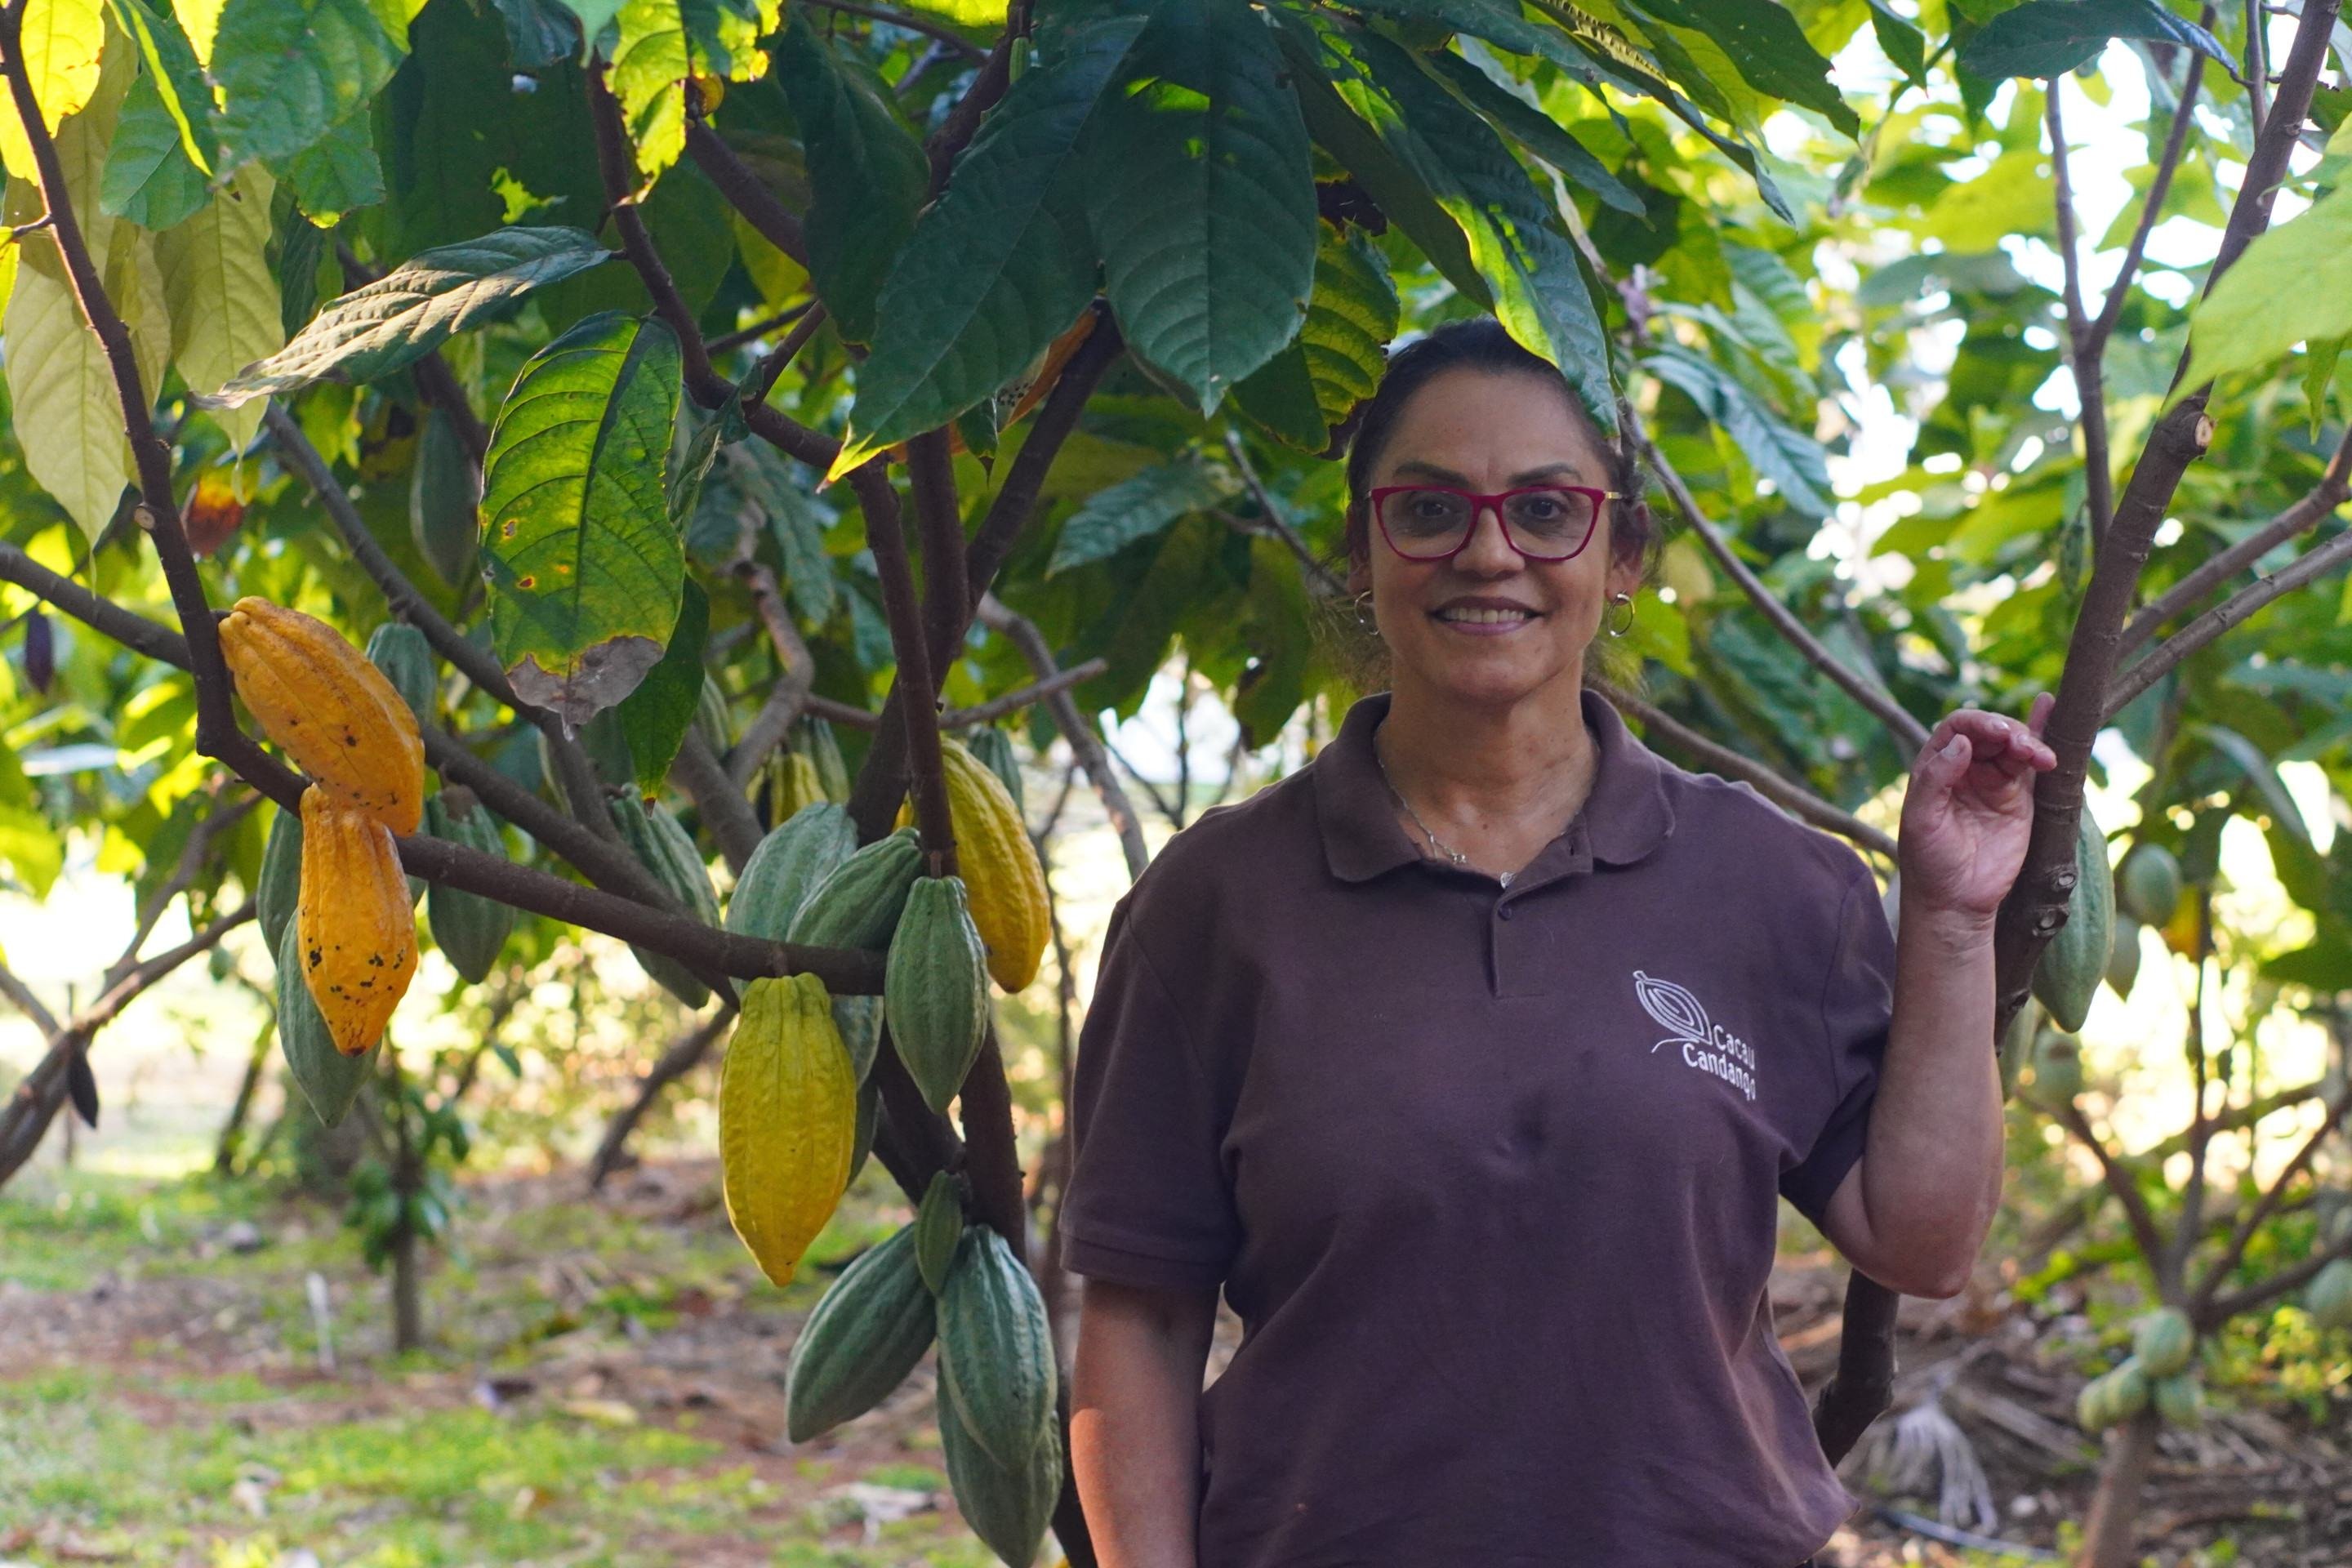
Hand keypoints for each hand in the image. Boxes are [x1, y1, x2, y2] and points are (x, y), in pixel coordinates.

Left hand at [1897, 695, 2057, 924]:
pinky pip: (2032, 765)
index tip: (1996, 733)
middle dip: (2009, 732)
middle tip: (2021, 747)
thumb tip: (1962, 742)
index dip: (1978, 723)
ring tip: (2040, 757)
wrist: (1956, 900)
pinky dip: (2042, 740)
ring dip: (2030, 743)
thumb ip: (1935, 779)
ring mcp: (1994, 782)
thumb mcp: (1921, 819)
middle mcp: (1965, 768)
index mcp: (1936, 766)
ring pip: (2015, 747)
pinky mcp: (2020, 799)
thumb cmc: (1929, 861)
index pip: (1958, 728)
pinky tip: (2051, 709)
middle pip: (1991, 732)